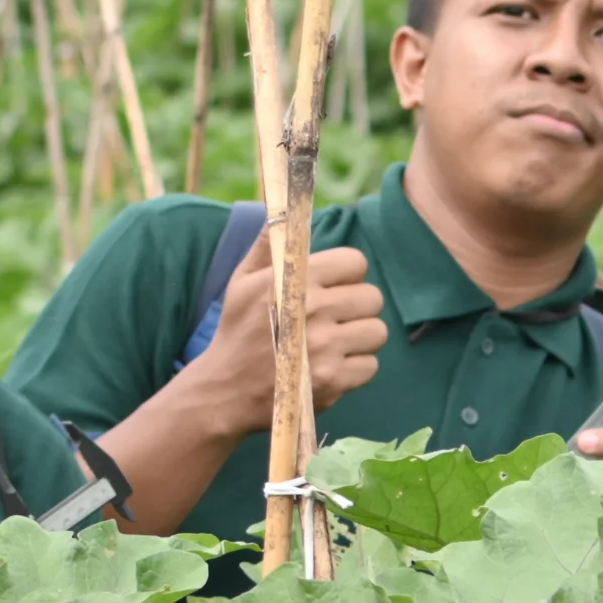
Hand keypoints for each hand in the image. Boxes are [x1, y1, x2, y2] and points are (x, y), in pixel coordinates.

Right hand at [187, 237, 386, 436]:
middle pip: (373, 298)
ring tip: (336, 343)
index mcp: (295, 280)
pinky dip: (355, 368)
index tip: (335, 286)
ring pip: (377, 332)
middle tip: (337, 318)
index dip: (348, 274)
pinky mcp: (332, 380)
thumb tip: (281, 212)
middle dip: (357, 307)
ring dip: (360, 338)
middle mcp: (314, 310)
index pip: (356, 262)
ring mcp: (325, 348)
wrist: (225, 390)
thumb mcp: (242, 281)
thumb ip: (267, 244)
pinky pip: (371, 365)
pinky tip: (331, 367)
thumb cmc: (237, 331)